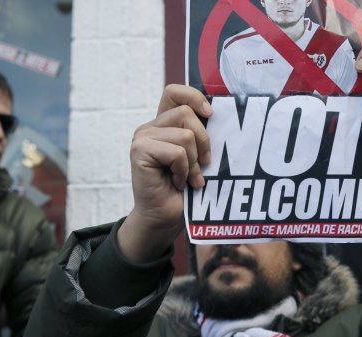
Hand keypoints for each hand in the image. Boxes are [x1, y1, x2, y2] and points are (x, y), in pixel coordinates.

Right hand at [118, 84, 212, 262]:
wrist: (165, 219)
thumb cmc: (185, 191)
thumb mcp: (198, 157)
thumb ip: (201, 135)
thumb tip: (223, 118)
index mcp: (164, 124)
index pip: (175, 92)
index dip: (194, 97)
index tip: (211, 114)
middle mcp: (151, 127)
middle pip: (186, 113)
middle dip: (203, 141)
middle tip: (203, 165)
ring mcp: (142, 138)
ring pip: (185, 135)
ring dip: (194, 162)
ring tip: (190, 179)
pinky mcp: (139, 151)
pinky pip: (176, 152)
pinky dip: (184, 171)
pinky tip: (178, 183)